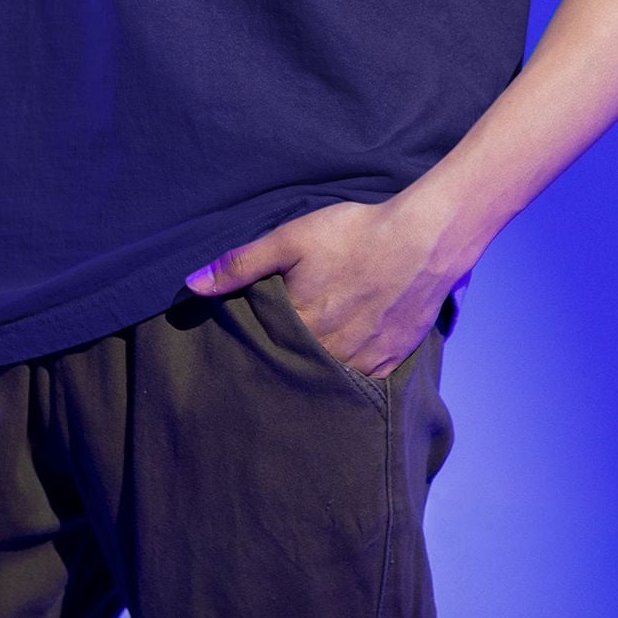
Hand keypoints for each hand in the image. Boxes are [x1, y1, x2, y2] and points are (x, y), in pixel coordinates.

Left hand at [184, 194, 462, 379]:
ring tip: (305, 362)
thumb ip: (241, 264)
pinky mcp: (391, 361)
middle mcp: (330, 352)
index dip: (253, 348)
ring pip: (327, 380)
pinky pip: (362, 383)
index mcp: (300, 324)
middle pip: (295, 369)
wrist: (425, 240)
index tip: (242, 348)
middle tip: (272, 359)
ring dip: (314, 375)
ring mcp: (363, 361)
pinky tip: (340, 364)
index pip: (263, 351)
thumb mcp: (291, 239)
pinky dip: (349, 377)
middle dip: (282, 365)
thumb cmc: (356, 234)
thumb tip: (192, 285)